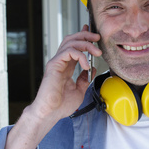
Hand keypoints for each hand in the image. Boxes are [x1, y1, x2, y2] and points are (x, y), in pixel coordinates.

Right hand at [2, 25, 100, 148]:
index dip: (84, 38)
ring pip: (70, 42)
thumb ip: (85, 79)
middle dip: (86, 35)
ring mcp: (57, 62)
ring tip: (96, 52)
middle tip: (97, 38)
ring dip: (86, 44)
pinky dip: (80, 56)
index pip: (75, 47)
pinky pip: (69, 52)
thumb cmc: (60, 105)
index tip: (94, 36)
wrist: (50, 113)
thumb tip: (93, 69)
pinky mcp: (54, 65)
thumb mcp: (79, 91)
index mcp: (66, 67)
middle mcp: (60, 62)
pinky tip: (86, 66)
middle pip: (72, 39)